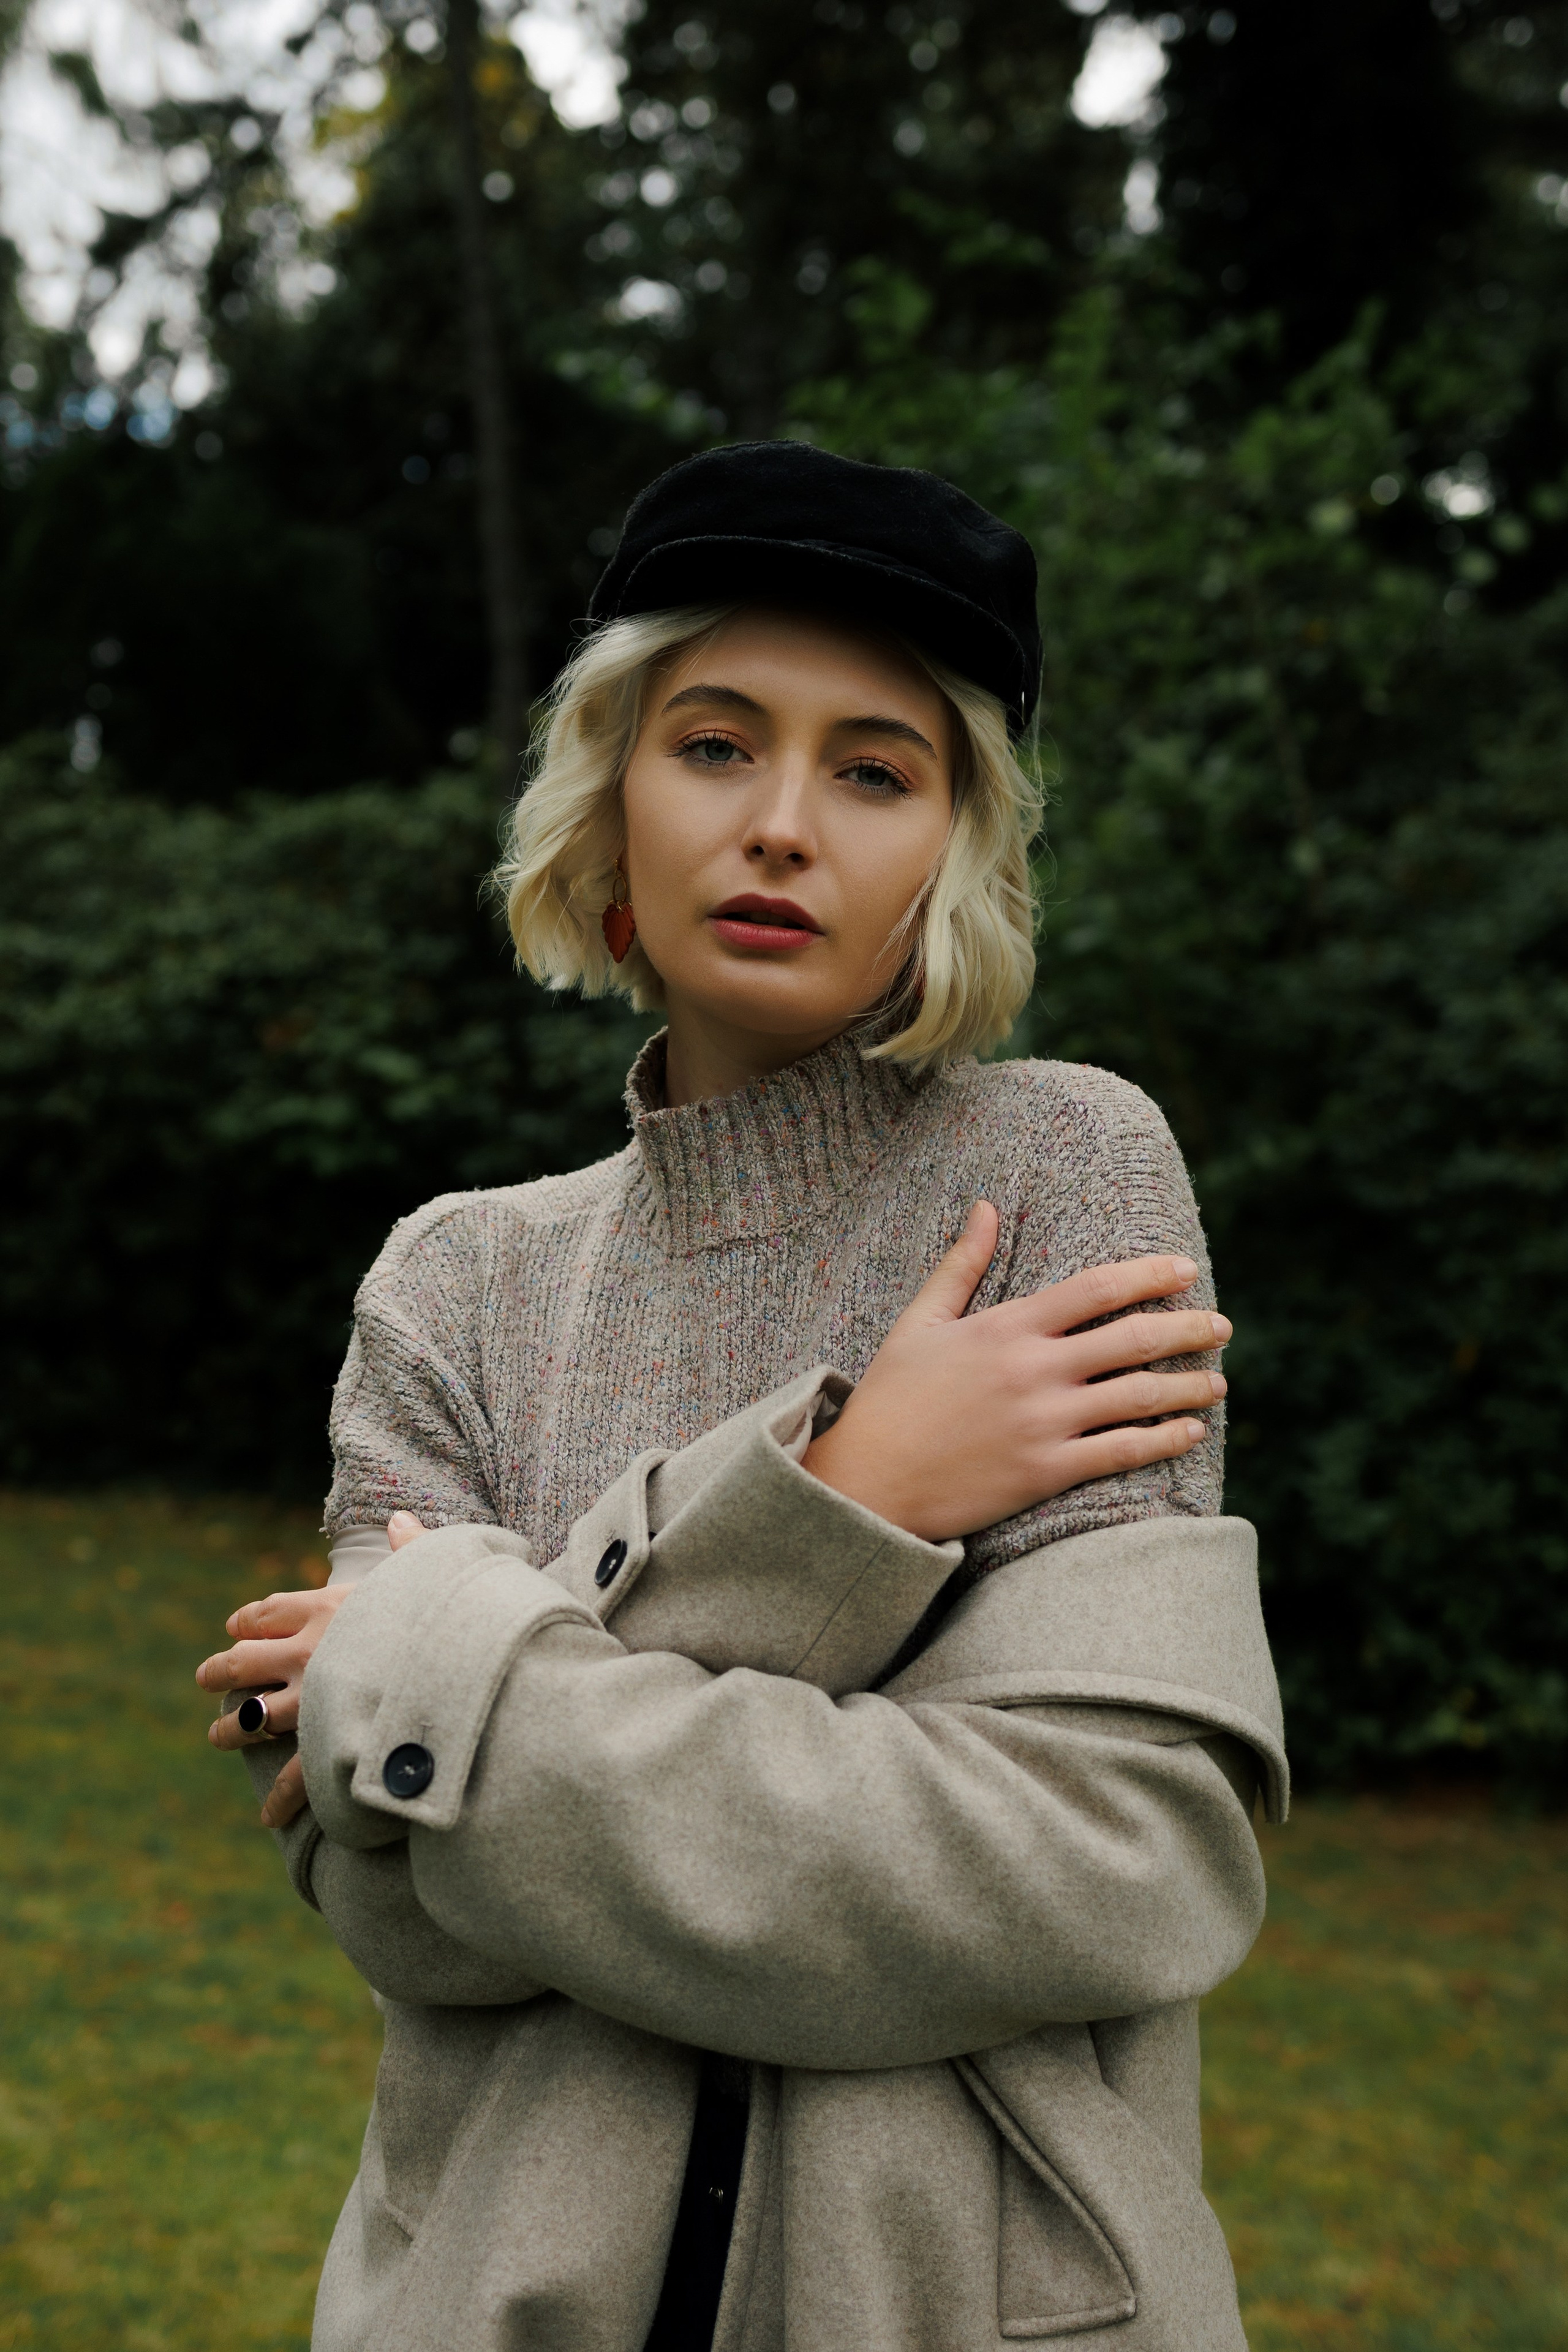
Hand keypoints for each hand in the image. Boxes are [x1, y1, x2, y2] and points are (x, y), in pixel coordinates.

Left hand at [199, 1511, 427, 1826]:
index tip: (236, 1627)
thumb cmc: (450, 1615)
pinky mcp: (325, 1744)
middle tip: (207, 1677)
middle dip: (220, 1670)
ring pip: (250, 1717)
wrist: (463, 1669)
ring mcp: (311, 1701)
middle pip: (243, 1661)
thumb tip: (398, 1521)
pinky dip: (278, 1799)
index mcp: (328, 1608)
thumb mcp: (432, 1571)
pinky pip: (292, 1777)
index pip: (269, 1611)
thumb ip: (411, 1551)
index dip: (249, 1620)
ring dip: (229, 1728)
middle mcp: (307, 1652)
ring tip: (218, 1734)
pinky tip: (267, 1815)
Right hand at [803, 1202, 1229, 1542]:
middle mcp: (1033, 1370)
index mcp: (1006, 1327)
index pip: (1096, 1289)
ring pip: (1138, 1396)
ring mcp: (1043, 1422)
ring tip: (1219, 1380)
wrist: (867, 1481)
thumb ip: (962, 1265)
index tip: (1185, 1269)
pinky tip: (1190, 1431)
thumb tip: (987, 1206)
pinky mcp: (1045, 1471)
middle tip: (1222, 1326)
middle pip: (1132, 1339)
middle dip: (1188, 1329)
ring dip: (1188, 1385)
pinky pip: (1122, 1451)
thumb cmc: (892, 1398)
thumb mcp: (920, 1322)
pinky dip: (1164, 1439)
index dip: (1149, 1275)